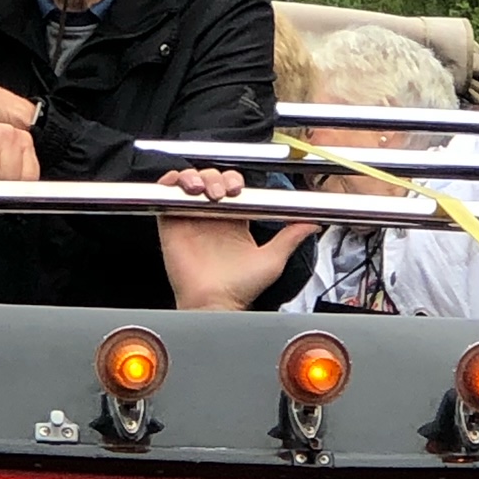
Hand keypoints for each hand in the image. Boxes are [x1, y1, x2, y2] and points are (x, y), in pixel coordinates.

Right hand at [155, 169, 314, 309]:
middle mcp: (212, 217)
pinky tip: (184, 188)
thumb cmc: (241, 288)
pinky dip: (172, 181)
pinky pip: (166, 193)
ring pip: (190, 181)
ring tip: (204, 190)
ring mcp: (191, 218)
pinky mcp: (172, 223)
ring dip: (197, 176)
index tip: (238, 189)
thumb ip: (290, 238)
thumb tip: (312, 223)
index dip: (234, 180)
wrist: (215, 302)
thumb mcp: (272, 259)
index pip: (232, 187)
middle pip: (211, 178)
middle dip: (217, 177)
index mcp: (235, 221)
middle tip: (222, 193)